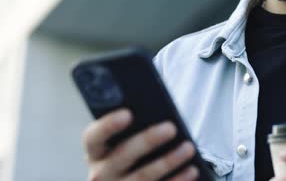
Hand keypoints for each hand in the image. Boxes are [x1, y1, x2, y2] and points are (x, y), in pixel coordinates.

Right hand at [82, 109, 198, 180]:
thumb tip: (159, 114)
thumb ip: (134, 128)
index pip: (93, 137)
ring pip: (143, 176)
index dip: (108, 125)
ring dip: (168, 161)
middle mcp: (100, 174)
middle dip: (148, 140)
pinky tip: (192, 170)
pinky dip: (176, 180)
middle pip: (123, 155)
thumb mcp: (125, 142)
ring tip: (188, 147)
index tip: (128, 113)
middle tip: (171, 127)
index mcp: (95, 153)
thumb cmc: (133, 153)